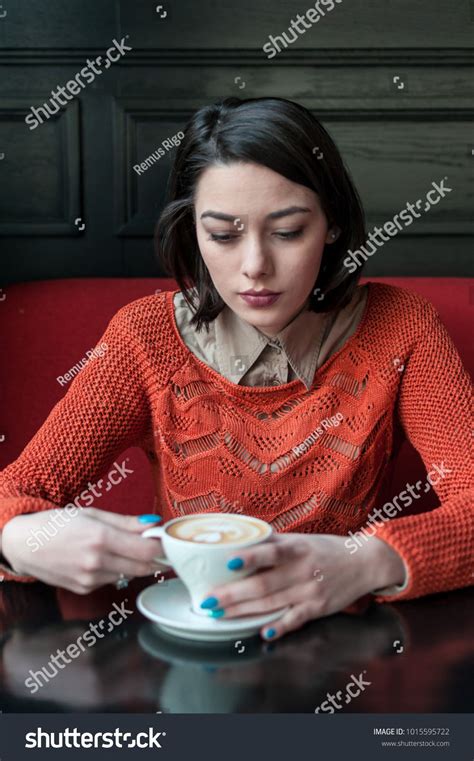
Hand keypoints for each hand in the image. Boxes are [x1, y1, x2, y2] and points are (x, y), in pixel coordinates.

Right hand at [1, 507, 163, 593]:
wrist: (24, 544)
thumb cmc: (56, 523)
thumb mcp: (92, 514)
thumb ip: (126, 522)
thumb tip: (154, 523)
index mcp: (101, 539)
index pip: (147, 550)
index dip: (163, 546)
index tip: (169, 540)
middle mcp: (97, 563)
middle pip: (143, 567)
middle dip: (156, 558)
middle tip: (162, 547)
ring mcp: (90, 579)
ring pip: (129, 575)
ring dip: (136, 564)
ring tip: (130, 547)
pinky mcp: (84, 589)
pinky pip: (112, 580)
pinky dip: (117, 570)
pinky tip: (105, 558)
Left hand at [202, 533, 405, 640]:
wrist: (364, 562)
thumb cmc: (326, 549)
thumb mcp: (301, 539)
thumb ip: (273, 542)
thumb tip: (240, 538)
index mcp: (298, 549)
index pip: (272, 552)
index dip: (251, 557)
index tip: (229, 562)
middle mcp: (303, 570)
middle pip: (264, 585)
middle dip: (233, 594)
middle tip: (208, 600)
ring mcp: (311, 592)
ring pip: (272, 604)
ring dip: (243, 612)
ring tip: (220, 614)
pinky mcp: (318, 609)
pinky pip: (295, 620)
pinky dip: (279, 627)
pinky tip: (263, 633)